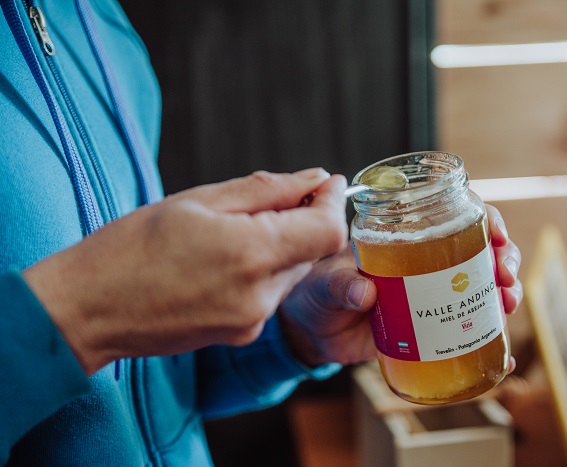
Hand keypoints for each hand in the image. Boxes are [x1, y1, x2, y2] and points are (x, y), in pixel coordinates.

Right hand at [22, 169, 348, 374]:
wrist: (89, 309)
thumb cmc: (132, 247)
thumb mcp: (199, 201)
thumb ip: (267, 190)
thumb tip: (314, 179)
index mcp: (251, 253)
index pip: (328, 229)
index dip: (333, 202)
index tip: (324, 182)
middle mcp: (260, 295)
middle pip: (312, 249)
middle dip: (302, 219)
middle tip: (266, 199)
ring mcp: (252, 320)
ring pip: (291, 271)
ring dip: (280, 245)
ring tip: (230, 230)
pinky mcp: (241, 334)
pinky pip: (269, 294)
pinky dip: (261, 270)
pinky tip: (221, 260)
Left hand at [278, 203, 522, 368]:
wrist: (312, 334)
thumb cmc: (316, 294)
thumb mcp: (324, 283)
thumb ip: (340, 285)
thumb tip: (364, 292)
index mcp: (403, 241)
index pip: (452, 217)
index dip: (482, 220)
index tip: (496, 234)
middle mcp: (424, 264)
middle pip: (478, 252)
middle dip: (503, 259)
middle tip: (505, 277)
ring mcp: (431, 297)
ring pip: (480, 289)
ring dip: (503, 294)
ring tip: (507, 305)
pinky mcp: (430, 329)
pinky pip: (467, 329)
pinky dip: (490, 339)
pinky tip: (504, 355)